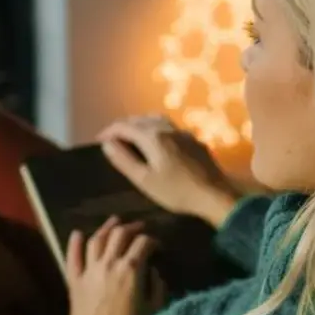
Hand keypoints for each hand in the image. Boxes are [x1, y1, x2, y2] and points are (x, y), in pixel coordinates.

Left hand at [59, 217, 157, 314]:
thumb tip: (154, 272)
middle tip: (139, 228)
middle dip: (132, 228)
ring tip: (114, 222)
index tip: (157, 247)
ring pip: (96, 240)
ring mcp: (88, 272)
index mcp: (131, 270)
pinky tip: (78, 234)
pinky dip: (75, 243)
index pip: (143, 243)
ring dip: (107, 228)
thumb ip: (157, 287)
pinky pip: (72, 257)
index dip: (153, 241)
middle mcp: (109, 264)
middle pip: (120, 234)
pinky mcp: (74, 282)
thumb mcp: (154, 310)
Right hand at [97, 115, 240, 226]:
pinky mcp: (194, 141)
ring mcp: (183, 133)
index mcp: (153, 137)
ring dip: (141, 124)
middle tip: (113, 139)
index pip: (124, 126)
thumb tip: (107, 144)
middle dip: (124, 126)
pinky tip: (158, 142)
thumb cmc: (176, 192)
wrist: (215, 195)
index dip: (109, 131)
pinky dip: (156, 129)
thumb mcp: (145, 180)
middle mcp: (168, 129)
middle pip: (140, 119)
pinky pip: (170, 127)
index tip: (99, 140)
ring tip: (132, 136)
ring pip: (157, 120)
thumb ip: (124, 160)